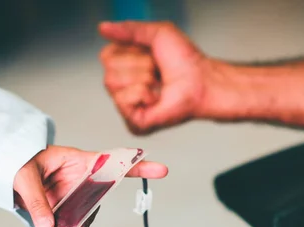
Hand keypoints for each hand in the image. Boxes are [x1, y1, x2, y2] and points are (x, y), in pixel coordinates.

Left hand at [13, 145, 167, 226]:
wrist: (4, 169)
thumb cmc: (17, 160)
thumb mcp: (23, 176)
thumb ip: (37, 200)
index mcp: (79, 160)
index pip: (114, 161)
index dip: (138, 165)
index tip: (162, 170)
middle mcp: (81, 178)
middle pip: (98, 198)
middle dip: (88, 216)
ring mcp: (73, 193)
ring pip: (84, 214)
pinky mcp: (63, 205)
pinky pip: (70, 221)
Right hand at [99, 21, 234, 134]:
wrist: (201, 81)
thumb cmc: (184, 61)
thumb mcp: (156, 33)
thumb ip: (128, 29)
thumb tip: (102, 27)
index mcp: (124, 67)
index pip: (106, 56)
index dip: (129, 51)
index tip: (150, 55)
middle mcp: (123, 88)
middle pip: (108, 71)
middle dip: (138, 65)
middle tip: (157, 71)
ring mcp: (128, 107)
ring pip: (113, 84)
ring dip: (142, 78)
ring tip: (158, 84)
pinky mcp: (134, 122)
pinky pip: (122, 100)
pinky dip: (143, 93)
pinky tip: (156, 98)